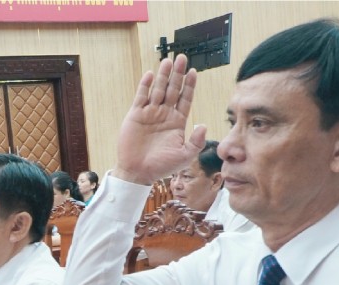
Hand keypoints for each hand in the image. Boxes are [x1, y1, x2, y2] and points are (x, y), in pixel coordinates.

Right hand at [115, 54, 206, 185]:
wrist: (138, 172)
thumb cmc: (161, 167)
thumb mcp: (184, 156)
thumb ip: (196, 142)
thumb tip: (203, 125)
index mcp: (177, 122)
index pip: (185, 99)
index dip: (190, 86)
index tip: (194, 72)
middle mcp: (164, 115)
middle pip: (173, 89)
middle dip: (178, 74)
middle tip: (182, 58)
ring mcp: (150, 113)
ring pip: (158, 90)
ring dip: (163, 76)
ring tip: (168, 61)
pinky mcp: (136, 115)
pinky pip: (141, 97)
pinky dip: (145, 85)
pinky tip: (150, 75)